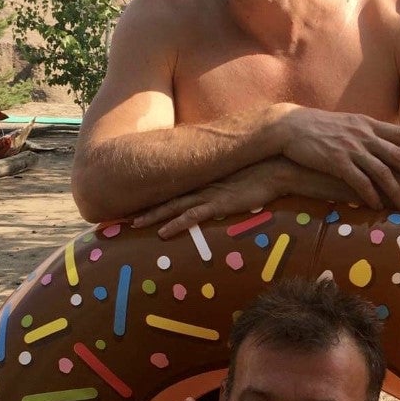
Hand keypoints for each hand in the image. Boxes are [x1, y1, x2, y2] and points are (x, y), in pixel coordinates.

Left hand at [131, 161, 285, 238]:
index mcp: (203, 180)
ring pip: (173, 206)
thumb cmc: (261, 173)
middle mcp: (201, 185)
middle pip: (166, 197)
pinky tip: (163, 233)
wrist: (276, 167)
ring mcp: (209, 194)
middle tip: (123, 215)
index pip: (172, 188)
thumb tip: (220, 187)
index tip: (135, 202)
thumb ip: (225, 182)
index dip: (153, 195)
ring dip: (153, 216)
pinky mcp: (219, 204)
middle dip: (144, 206)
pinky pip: (193, 216)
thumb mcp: (237, 178)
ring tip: (134, 224)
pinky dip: (176, 224)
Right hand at [278, 106, 399, 210]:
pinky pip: (359, 181)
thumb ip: (367, 132)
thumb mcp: (348, 123)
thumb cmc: (319, 127)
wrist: (291, 126)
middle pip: (398, 155)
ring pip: (381, 172)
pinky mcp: (336, 162)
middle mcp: (364, 136)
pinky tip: (378, 206)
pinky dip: (371, 195)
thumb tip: (383, 142)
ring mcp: (351, 148)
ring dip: (397, 191)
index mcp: (368, 125)